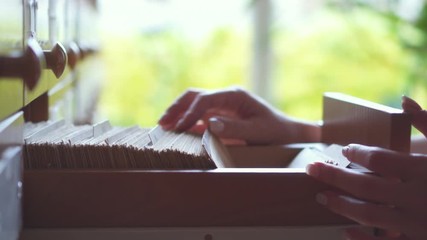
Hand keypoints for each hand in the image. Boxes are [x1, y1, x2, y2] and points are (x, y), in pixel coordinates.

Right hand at [158, 87, 319, 144]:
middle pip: (194, 96)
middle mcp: (226, 97)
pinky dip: (187, 122)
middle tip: (162, 122)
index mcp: (234, 96)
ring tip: (163, 126)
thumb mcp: (258, 132)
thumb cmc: (276, 132)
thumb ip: (235, 129)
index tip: (178, 128)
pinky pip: (200, 117)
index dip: (189, 113)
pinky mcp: (222, 116)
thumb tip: (210, 124)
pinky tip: (178, 131)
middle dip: (177, 107)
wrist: (288, 133)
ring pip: (194, 104)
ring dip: (179, 113)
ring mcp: (223, 106)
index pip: (205, 100)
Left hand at [305, 96, 426, 239]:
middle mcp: (418, 196)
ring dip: (342, 206)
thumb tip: (403, 99)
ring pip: (370, 215)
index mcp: (425, 170)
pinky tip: (345, 232)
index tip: (345, 148)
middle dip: (335, 176)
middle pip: (366, 186)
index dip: (359, 153)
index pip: (381, 160)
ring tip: (322, 197)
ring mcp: (418, 223)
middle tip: (312, 169)